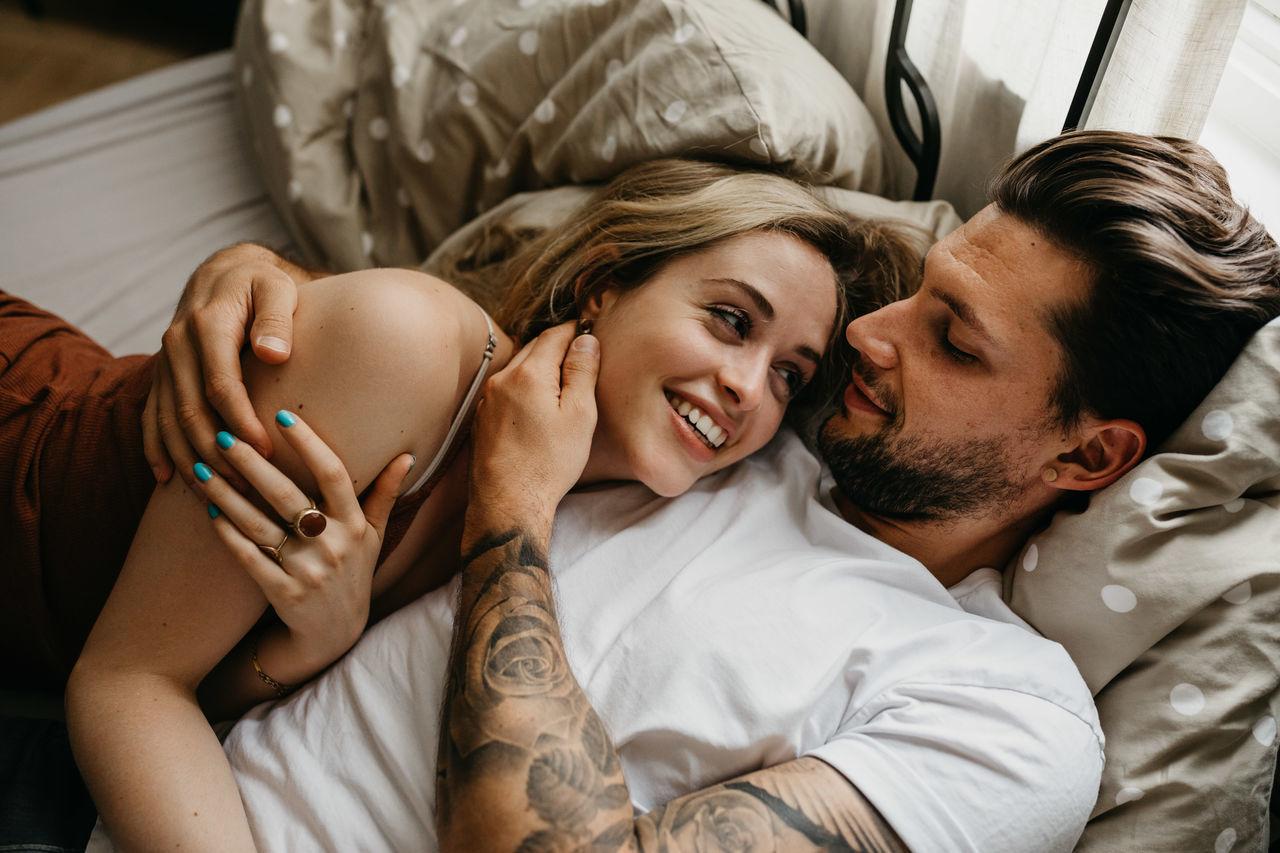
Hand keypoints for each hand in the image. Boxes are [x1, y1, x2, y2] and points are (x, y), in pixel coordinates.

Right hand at [144, 243, 303, 485]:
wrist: (225, 272)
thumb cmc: (262, 284)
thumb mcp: (277, 289)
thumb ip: (276, 319)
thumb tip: (273, 353)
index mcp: (207, 325)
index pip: (220, 385)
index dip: (241, 421)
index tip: (266, 451)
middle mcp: (177, 345)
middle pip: (189, 410)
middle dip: (216, 452)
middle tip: (246, 485)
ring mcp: (166, 361)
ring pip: (168, 420)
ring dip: (189, 460)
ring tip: (215, 495)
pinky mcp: (163, 374)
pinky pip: (152, 415)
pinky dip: (157, 449)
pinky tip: (167, 479)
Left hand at [194, 411, 413, 675]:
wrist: (334, 635)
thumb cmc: (353, 575)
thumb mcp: (374, 537)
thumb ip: (385, 494)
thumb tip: (406, 455)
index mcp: (355, 526)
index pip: (334, 475)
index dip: (309, 444)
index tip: (283, 416)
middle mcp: (332, 546)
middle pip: (288, 496)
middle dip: (254, 464)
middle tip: (226, 435)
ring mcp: (306, 572)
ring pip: (260, 525)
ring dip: (228, 495)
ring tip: (202, 468)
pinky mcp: (282, 594)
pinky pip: (249, 557)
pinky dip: (228, 534)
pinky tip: (209, 510)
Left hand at [467, 323, 599, 534]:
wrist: (507, 503)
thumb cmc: (548, 464)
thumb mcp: (579, 416)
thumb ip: (582, 371)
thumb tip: (585, 340)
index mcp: (528, 374)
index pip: (554, 335)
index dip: (574, 331)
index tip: (589, 333)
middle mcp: (502, 379)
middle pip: (533, 347)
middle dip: (557, 347)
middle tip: (580, 357)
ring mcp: (487, 399)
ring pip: (517, 368)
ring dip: (538, 368)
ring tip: (561, 384)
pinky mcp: (482, 418)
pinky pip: (506, 390)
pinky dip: (523, 388)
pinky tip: (537, 408)